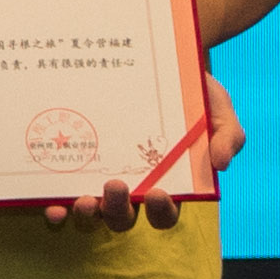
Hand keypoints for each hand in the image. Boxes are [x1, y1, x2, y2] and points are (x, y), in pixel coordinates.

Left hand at [48, 70, 239, 231]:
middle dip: (118, 210)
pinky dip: (57, 207)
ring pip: (92, 213)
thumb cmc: (190, 91)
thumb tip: (221, 164)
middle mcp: (131, 188)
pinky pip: (61, 195)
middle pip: (123, 218)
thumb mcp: (217, 107)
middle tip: (115, 186)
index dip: (163, 210)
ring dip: (86, 214)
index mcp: (167, 182)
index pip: (166, 212)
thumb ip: (228, 135)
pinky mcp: (73, 165)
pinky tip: (51, 204)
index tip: (161, 193)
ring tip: (83, 198)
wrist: (153, 60)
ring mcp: (98, 179)